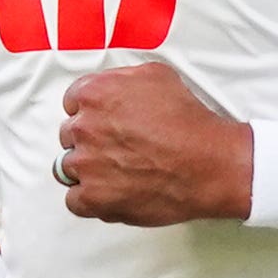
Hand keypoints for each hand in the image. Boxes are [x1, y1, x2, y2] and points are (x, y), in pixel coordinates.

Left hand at [55, 62, 253, 225]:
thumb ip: (122, 79)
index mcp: (95, 94)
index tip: (103, 123)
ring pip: (68, 168)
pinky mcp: (93, 198)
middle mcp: (84, 127)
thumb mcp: (158, 76)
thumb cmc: (189, 122)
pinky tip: (111, 194)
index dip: (89, 114)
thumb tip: (111, 87)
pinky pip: (75, 200)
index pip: (71, 103)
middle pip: (69, 136)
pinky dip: (90, 200)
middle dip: (89, 141)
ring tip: (117, 174)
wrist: (209, 164)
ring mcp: (85, 164)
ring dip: (88, 171)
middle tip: (117, 149)